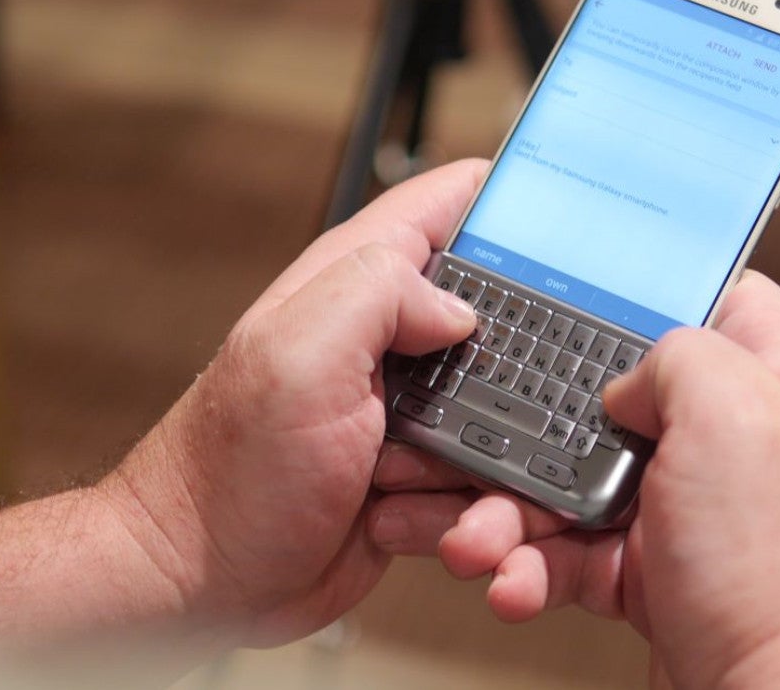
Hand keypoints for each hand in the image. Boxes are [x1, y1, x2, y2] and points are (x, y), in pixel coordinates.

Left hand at [96, 159, 487, 646]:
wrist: (200, 581)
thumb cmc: (227, 474)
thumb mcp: (297, 357)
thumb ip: (378, 293)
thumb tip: (461, 305)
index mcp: (354, 284)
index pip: (448, 203)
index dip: (514, 199)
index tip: (579, 224)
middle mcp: (385, 340)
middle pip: (502, 321)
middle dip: (522, 369)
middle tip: (493, 408)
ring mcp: (404, 411)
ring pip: (505, 416)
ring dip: (489, 463)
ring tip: (420, 486)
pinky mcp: (418, 478)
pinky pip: (486, 487)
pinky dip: (470, 514)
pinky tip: (415, 523)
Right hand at [367, 272, 779, 687]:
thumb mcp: (735, 412)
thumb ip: (676, 356)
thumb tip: (623, 384)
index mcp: (771, 379)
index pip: (713, 295)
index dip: (643, 287)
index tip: (569, 286)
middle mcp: (728, 439)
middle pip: (606, 396)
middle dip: (527, 424)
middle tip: (468, 435)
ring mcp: (685, 510)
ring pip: (568, 481)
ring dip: (504, 511)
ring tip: (471, 539)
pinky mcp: (646, 571)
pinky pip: (564, 553)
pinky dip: (526, 568)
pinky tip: (510, 582)